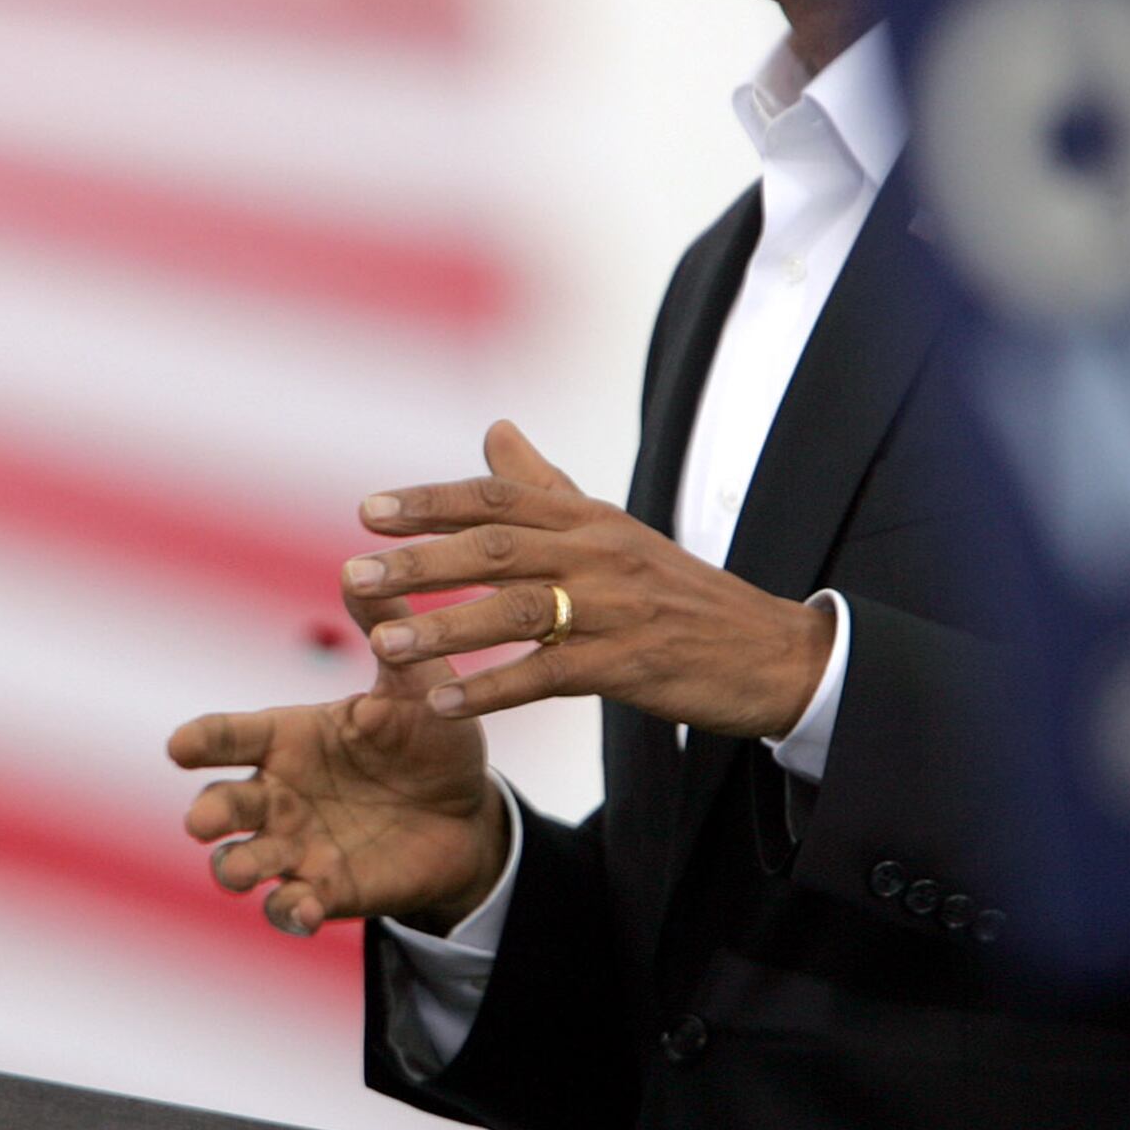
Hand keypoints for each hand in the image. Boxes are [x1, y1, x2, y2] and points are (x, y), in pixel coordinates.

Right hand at [170, 548, 505, 936]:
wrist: (466, 811)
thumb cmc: (428, 735)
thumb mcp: (415, 682)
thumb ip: (387, 628)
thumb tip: (358, 565)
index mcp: (286, 737)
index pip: (229, 735)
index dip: (202, 740)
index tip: (181, 747)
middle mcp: (278, 792)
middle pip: (221, 805)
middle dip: (208, 815)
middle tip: (203, 822)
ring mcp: (295, 845)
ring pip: (240, 863)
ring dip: (235, 869)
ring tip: (245, 871)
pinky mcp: (324, 891)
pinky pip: (290, 908)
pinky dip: (288, 911)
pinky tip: (302, 908)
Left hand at [345, 419, 833, 738]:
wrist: (772, 653)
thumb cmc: (682, 594)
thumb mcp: (615, 530)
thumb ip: (548, 486)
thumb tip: (495, 429)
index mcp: (590, 518)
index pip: (499, 499)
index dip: (432, 503)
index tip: (369, 514)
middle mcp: (598, 552)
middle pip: (496, 547)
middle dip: (421, 560)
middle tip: (356, 575)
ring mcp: (615, 608)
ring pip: (515, 609)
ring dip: (445, 626)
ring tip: (385, 643)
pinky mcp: (628, 665)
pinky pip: (547, 675)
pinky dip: (492, 687)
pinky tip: (444, 700)